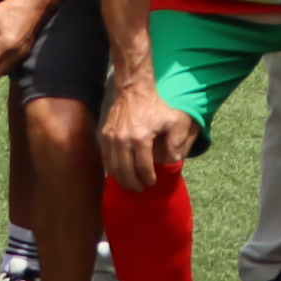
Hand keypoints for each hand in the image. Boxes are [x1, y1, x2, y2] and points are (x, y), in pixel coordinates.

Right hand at [100, 78, 186, 192]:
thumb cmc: (155, 106)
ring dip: (121, 179)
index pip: (143, 166)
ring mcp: (111, 138)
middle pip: (126, 170)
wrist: (133, 90)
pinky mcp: (104, 135)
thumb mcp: (173, 120)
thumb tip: (175, 160)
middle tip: (140, 189)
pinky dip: (112, 169)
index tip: (152, 183)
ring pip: (113, 167)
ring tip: (130, 185)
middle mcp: (123, 140)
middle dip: (134, 183)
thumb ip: (177, 141)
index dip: (148, 178)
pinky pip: (106, 158)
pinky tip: (119, 174)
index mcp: (141, 138)